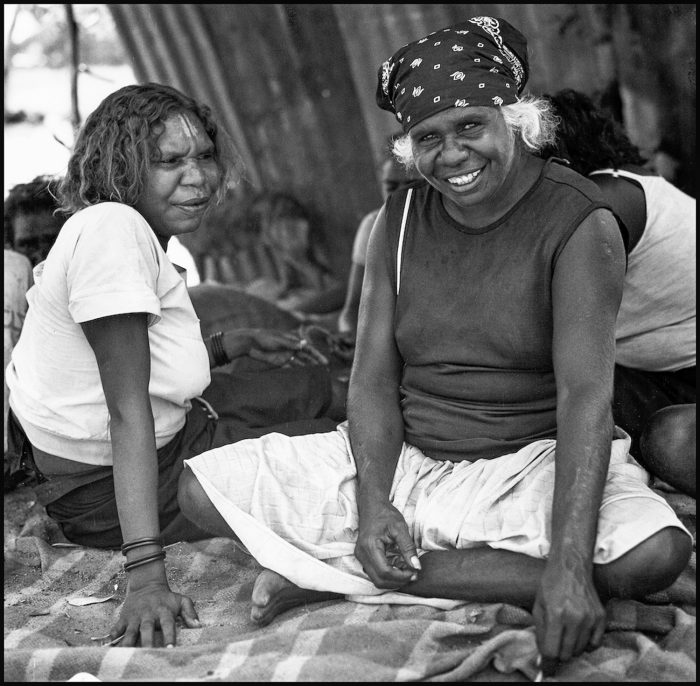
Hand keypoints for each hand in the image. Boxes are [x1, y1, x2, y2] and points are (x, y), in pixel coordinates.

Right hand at [109, 579, 200, 647]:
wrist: (146, 585)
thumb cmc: (166, 598)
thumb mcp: (181, 600)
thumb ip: (190, 612)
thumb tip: (199, 626)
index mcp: (164, 611)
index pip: (168, 624)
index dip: (169, 636)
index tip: (171, 648)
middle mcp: (149, 614)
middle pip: (147, 629)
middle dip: (147, 642)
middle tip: (147, 654)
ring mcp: (135, 617)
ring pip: (130, 631)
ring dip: (128, 643)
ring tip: (125, 655)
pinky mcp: (124, 618)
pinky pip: (116, 629)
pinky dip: (112, 637)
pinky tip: (109, 647)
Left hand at [243, 329, 328, 366]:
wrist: (250, 343)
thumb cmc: (264, 337)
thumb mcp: (278, 340)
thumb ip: (291, 344)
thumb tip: (304, 345)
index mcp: (292, 340)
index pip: (308, 348)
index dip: (317, 355)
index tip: (324, 362)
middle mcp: (291, 347)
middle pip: (306, 356)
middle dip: (315, 362)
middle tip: (324, 369)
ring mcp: (286, 355)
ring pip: (300, 362)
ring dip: (308, 367)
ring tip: (316, 374)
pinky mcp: (279, 361)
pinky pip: (291, 366)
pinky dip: (297, 370)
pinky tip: (303, 376)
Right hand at [354, 499, 420, 588]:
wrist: (372, 506)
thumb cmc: (386, 514)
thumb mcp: (400, 528)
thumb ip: (408, 548)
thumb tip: (417, 567)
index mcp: (370, 546)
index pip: (384, 572)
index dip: (401, 577)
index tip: (415, 571)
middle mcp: (362, 554)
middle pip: (379, 580)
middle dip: (398, 581)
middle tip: (413, 573)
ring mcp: (360, 556)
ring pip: (376, 579)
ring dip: (393, 579)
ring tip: (407, 570)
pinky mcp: (363, 557)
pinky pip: (375, 573)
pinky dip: (388, 574)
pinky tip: (399, 566)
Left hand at [532, 560, 605, 676]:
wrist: (571, 567)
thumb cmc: (550, 585)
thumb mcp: (538, 606)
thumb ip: (540, 633)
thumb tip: (543, 657)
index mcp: (556, 613)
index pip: (552, 650)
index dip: (548, 663)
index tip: (547, 669)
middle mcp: (575, 617)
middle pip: (567, 654)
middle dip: (559, 654)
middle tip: (555, 646)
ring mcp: (590, 618)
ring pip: (580, 650)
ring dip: (571, 647)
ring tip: (565, 632)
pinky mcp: (601, 617)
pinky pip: (595, 644)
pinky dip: (586, 643)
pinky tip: (578, 632)